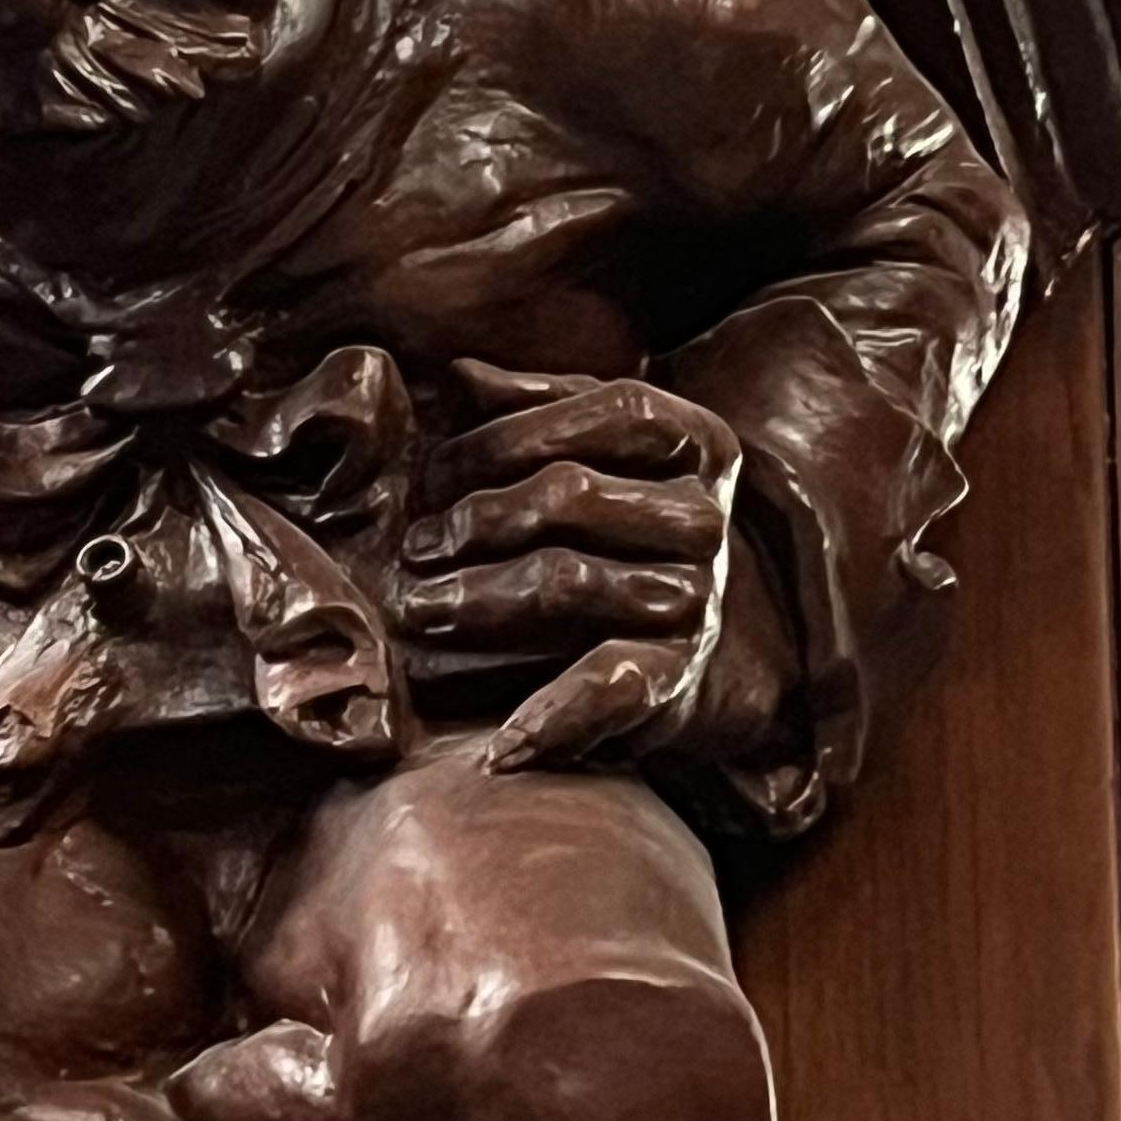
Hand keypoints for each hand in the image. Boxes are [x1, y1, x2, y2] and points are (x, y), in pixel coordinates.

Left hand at [398, 359, 787, 772]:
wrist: (678, 636)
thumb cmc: (611, 521)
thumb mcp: (589, 448)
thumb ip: (532, 406)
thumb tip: (459, 374)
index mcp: (697, 444)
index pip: (609, 410)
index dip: (513, 432)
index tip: (437, 468)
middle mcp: (705, 519)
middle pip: (572, 493)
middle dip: (476, 515)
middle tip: (415, 544)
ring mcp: (693, 600)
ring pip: (568, 579)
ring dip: (477, 597)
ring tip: (418, 607)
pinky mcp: (673, 678)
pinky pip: (611, 688)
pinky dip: (554, 717)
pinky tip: (501, 746)